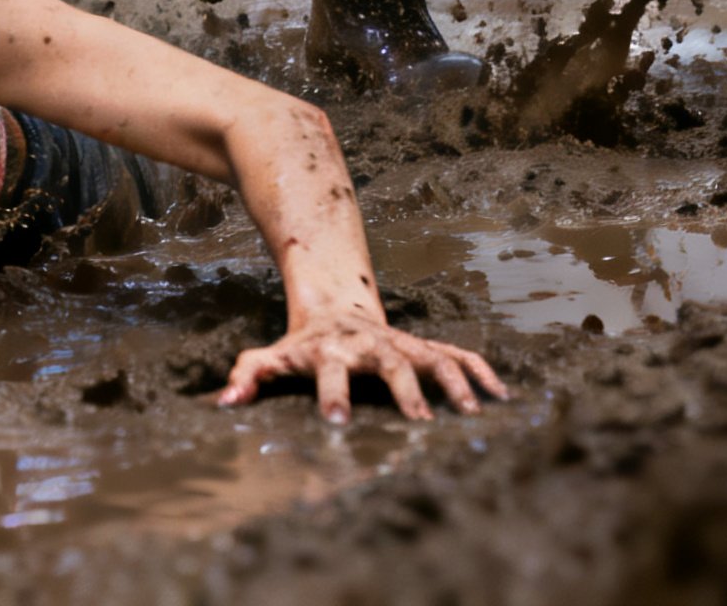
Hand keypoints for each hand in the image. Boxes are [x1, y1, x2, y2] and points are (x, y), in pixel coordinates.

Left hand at [219, 311, 505, 424]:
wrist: (333, 302)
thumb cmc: (302, 341)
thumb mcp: (272, 354)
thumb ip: (248, 374)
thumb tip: (224, 403)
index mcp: (331, 350)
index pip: (330, 372)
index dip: (332, 395)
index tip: (337, 423)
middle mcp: (370, 343)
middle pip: (390, 363)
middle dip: (404, 391)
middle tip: (419, 424)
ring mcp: (400, 342)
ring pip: (432, 356)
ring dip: (453, 383)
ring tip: (472, 414)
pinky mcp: (422, 344)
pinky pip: (457, 354)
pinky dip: (479, 371)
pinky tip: (502, 395)